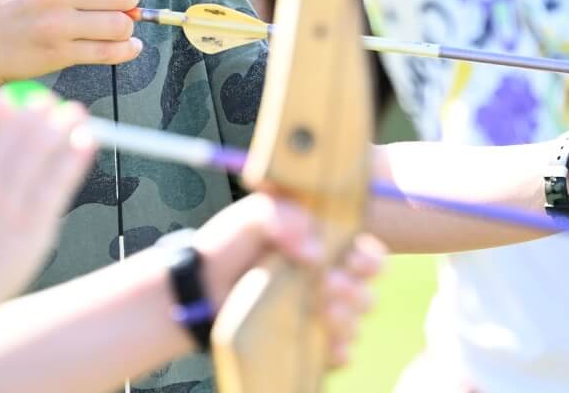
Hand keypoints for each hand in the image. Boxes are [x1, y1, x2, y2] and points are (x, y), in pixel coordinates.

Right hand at [0, 94, 96, 313]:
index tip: (15, 97)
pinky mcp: (31, 227)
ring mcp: (4, 207)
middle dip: (35, 108)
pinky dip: (75, 155)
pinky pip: (58, 180)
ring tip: (76, 112)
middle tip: (51, 101)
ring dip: (61, 122)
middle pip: (12, 130)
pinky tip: (86, 139)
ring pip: (39, 148)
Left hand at [192, 194, 384, 368]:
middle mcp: (327, 282)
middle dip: (357, 290)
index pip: (366, 254)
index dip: (369, 259)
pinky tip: (328, 345)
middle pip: (366, 293)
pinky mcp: (303, 343)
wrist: (198, 284)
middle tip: (332, 284)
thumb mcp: (253, 214)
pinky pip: (335, 354)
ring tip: (323, 310)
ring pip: (354, 324)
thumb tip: (314, 250)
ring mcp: (316, 315)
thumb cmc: (230, 244)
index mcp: (325, 248)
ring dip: (348, 319)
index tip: (353, 258)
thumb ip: (282, 216)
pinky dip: (338, 351)